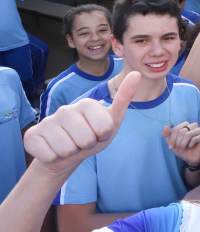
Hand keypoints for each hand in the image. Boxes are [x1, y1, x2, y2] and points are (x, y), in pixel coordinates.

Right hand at [24, 70, 140, 175]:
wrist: (67, 155)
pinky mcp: (32, 135)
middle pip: (86, 139)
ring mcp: (47, 121)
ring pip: (67, 148)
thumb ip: (124, 98)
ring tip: (70, 145)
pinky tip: (54, 150)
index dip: (104, 136)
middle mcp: (65, 109)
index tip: (100, 133)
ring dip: (71, 152)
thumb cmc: (92, 136)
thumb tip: (136, 73)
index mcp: (87, 104)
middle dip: (87, 145)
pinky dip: (55, 158)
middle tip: (84, 142)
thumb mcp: (112, 121)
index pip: (104, 127)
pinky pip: (50, 155)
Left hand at [162, 121, 199, 166]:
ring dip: (183, 144)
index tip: (170, 147)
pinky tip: (190, 146)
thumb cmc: (182, 148)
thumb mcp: (172, 143)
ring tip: (182, 149)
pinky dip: (190, 144)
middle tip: (177, 149)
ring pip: (188, 134)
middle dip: (177, 142)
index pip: (176, 129)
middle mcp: (193, 126)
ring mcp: (199, 130)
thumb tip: (165, 127)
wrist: (190, 158)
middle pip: (182, 131)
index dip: (172, 138)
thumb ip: (167, 135)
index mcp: (185, 125)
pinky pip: (195, 138)